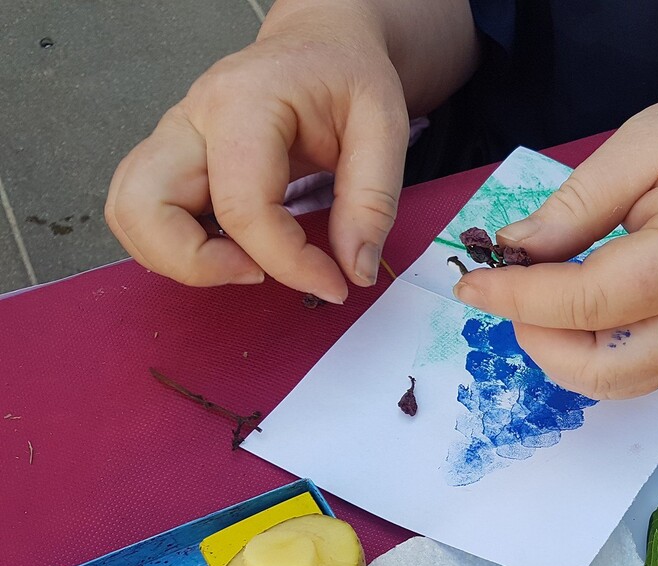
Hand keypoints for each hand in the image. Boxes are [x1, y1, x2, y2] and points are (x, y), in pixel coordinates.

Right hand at [105, 9, 407, 300]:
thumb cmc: (345, 73)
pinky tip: (234, 249)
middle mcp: (194, 118)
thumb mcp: (384, 126)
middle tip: (261, 274)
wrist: (322, 45)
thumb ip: (373, 201)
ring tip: (247, 263)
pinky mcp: (177, 161)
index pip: (241, 207)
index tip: (332, 284)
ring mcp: (177, 140)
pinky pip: (148, 214)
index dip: (287, 262)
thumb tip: (356, 268)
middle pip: (144, 208)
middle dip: (198, 264)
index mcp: (244, 103)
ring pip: (130, 214)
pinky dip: (180, 246)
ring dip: (179, 258)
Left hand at [450, 92, 657, 399]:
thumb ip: (577, 201)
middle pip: (605, 368)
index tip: (470, 283)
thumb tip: (514, 249)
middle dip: (539, 340)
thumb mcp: (643, 142)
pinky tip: (564, 316)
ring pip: (615, 385)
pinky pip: (627, 378)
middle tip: (508, 291)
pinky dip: (581, 358)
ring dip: (557, 356)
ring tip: (535, 301)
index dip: (522, 298)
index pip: (593, 299)